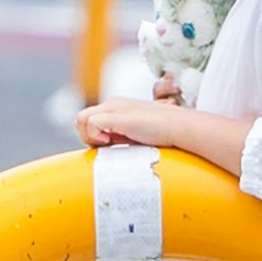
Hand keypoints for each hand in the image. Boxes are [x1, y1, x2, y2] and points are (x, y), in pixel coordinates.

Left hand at [78, 89, 252, 176]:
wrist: (181, 128)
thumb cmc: (165, 136)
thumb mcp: (138, 137)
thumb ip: (124, 139)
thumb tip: (113, 155)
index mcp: (117, 108)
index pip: (90, 120)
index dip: (93, 137)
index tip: (108, 148)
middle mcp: (113, 105)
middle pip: (81, 119)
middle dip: (87, 137)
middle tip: (106, 147)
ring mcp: (114, 108)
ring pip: (80, 119)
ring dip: (89, 136)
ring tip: (108, 144)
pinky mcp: (116, 116)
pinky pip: (91, 123)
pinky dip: (96, 135)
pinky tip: (111, 141)